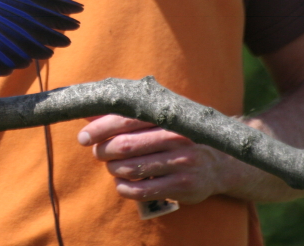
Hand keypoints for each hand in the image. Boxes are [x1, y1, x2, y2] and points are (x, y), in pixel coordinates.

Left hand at [77, 115, 229, 204]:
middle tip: (99, 153)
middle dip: (102, 151)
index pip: (124, 119)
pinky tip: (122, 183)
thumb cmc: (176, 136)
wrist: (220, 162)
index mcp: (166, 116)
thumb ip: (122, 116)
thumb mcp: (156, 120)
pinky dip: (123, 188)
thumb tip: (88, 112)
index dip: (99, 129)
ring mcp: (181, 163)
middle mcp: (176, 137)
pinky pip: (140, 191)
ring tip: (113, 166)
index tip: (83, 137)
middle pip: (123, 145)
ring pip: (129, 169)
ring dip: (112, 169)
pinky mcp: (183, 186)